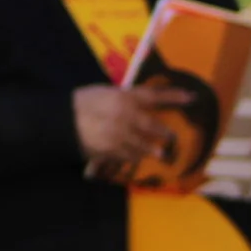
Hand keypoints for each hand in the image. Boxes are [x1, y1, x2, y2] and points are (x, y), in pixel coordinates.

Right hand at [75, 82, 192, 178]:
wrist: (58, 122)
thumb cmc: (79, 103)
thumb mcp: (102, 92)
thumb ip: (123, 97)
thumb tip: (139, 102)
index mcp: (123, 97)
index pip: (154, 96)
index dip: (174, 96)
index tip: (193, 98)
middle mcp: (125, 116)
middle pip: (152, 125)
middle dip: (163, 132)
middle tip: (171, 137)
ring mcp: (119, 135)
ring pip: (143, 144)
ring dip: (152, 149)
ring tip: (160, 154)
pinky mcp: (111, 150)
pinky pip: (128, 155)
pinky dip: (134, 156)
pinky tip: (137, 157)